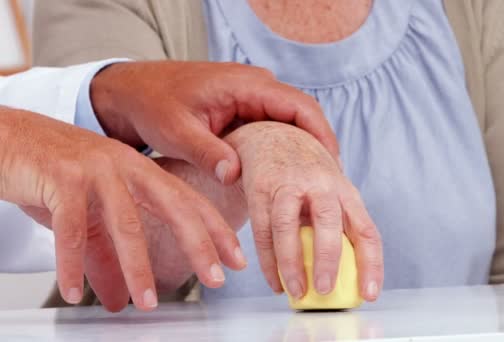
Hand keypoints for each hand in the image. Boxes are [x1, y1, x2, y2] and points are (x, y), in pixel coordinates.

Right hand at [0, 107, 245, 310]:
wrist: (8, 138)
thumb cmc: (54, 175)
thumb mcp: (88, 216)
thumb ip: (106, 257)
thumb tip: (121, 299)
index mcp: (141, 170)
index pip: (189, 201)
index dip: (215, 230)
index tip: (236, 260)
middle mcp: (126, 165)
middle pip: (175, 206)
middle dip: (199, 244)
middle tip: (216, 278)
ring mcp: (96, 169)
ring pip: (126, 222)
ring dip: (137, 267)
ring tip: (145, 303)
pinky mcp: (61, 177)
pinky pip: (72, 228)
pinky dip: (72, 264)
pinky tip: (75, 291)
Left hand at [90, 61, 339, 184]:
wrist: (133, 92)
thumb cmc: (153, 103)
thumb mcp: (177, 130)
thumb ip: (208, 152)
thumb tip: (236, 176)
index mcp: (247, 84)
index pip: (300, 106)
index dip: (322, 136)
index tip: (334, 166)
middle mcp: (257, 87)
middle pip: (304, 117)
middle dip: (319, 149)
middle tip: (331, 184)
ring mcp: (253, 99)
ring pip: (292, 125)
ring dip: (303, 152)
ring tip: (316, 186)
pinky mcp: (245, 112)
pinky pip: (275, 130)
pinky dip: (285, 152)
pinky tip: (288, 178)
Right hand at [225, 122, 383, 301]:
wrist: (270, 137)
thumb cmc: (307, 174)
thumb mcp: (331, 190)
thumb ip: (339, 223)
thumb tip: (350, 276)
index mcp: (344, 190)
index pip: (366, 229)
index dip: (371, 264)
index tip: (369, 293)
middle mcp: (319, 184)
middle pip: (328, 221)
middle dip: (328, 258)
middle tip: (325, 290)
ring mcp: (288, 185)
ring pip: (288, 226)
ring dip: (291, 263)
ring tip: (296, 291)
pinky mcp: (260, 189)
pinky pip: (263, 230)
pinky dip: (268, 261)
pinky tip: (275, 281)